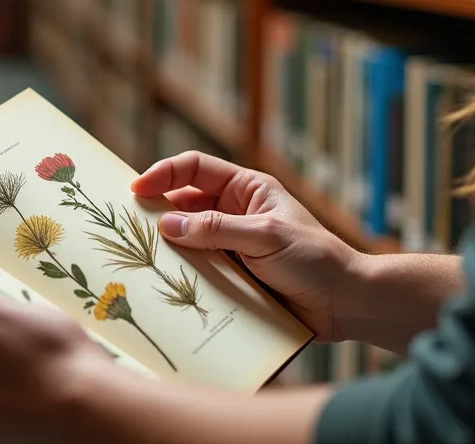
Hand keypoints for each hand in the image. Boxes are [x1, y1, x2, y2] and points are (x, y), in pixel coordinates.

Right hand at [131, 151, 365, 342]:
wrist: (345, 304)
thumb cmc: (315, 259)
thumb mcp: (265, 236)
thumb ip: (216, 229)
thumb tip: (167, 224)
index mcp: (246, 189)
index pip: (195, 169)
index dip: (163, 174)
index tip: (136, 189)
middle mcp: (234, 213)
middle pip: (184, 205)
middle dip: (157, 213)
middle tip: (129, 228)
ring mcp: (231, 246)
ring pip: (187, 241)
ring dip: (168, 249)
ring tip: (143, 259)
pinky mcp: (231, 276)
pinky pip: (198, 271)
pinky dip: (182, 276)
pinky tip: (167, 285)